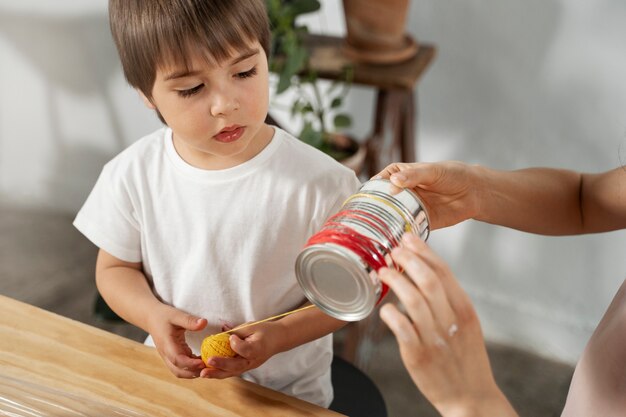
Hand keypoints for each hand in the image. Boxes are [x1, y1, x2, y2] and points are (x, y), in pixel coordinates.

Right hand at [147, 305, 207, 377]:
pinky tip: (203, 361)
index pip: (177, 359)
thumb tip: (204, 323)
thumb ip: (189, 320)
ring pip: (180, 371)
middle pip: (178, 371)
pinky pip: (182, 366)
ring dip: (193, 372)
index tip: (203, 363)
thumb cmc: (164, 316)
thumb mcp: (176, 315)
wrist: (151, 318)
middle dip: (194, 372)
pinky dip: (192, 367)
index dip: (190, 364)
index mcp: (166, 344)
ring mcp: (169, 357)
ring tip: (208, 365)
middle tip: (210, 367)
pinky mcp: (173, 356)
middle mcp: (166, 354)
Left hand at [200, 321, 278, 378]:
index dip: (236, 344)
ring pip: (232, 373)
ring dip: (217, 374)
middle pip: (236, 366)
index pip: (245, 349)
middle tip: (208, 361)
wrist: (278, 339)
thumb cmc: (265, 331)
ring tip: (203, 373)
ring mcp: (249, 366)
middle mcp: (253, 361)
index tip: (230, 337)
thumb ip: (238, 331)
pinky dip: (220, 373)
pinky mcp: (245, 368)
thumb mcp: (253, 326)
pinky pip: (232, 372)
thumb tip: (222, 332)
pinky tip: (208, 372)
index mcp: (258, 348)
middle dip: (221, 365)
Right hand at [374, 161, 479, 229]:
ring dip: (385, 222)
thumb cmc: (454, 175)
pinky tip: (395, 236)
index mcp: (402, 175)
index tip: (367, 195)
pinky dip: (400, 232)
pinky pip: (406, 227)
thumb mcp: (433, 171)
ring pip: (392, 215)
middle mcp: (403, 192)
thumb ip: (414, 175)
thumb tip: (394, 180)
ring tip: (377, 228)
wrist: (474, 192)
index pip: (381, 180)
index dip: (373, 188)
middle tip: (369, 215)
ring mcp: (410, 207)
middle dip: (375, 208)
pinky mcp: (420, 221)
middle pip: (383, 200)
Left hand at [379, 233, 516, 416]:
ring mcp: (436, 339)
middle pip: (430, 281)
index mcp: (465, 310)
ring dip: (396, 282)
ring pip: (415, 302)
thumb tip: (423, 272)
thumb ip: (448, 299)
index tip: (409, 238)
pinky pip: (403, 330)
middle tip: (393, 250)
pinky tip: (385, 309)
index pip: (445, 272)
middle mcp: (452, 321)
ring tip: (383, 272)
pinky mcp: (419, 357)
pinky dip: (392, 316)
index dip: (424, 252)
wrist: (472, 397)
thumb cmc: (465, 358)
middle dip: (409, 260)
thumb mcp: (466, 324)